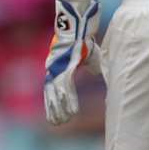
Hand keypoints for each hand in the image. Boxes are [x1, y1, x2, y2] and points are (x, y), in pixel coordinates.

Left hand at [44, 0, 100, 125]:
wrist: (78, 25)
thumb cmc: (84, 39)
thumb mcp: (89, 56)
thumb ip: (91, 65)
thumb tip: (98, 71)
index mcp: (58, 68)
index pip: (52, 89)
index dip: (52, 101)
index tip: (54, 113)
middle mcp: (54, 70)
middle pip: (51, 94)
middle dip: (53, 110)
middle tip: (56, 124)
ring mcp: (59, 69)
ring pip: (56, 95)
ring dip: (59, 110)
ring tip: (62, 122)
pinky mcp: (66, 68)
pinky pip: (67, 88)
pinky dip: (70, 101)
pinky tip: (72, 113)